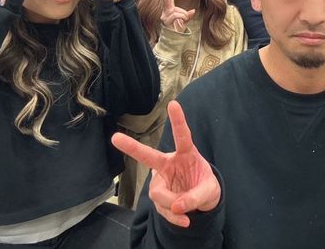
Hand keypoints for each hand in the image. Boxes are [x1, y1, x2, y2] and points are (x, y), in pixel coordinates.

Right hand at [112, 101, 220, 226]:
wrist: (201, 201)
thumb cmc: (204, 186)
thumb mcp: (209, 191)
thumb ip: (195, 197)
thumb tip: (176, 207)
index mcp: (186, 154)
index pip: (183, 137)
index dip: (178, 121)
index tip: (174, 104)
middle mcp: (169, 164)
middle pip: (149, 156)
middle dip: (131, 147)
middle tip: (115, 138)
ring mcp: (161, 180)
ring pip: (159, 194)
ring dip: (172, 205)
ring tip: (186, 213)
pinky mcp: (158, 196)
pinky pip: (162, 209)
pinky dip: (174, 217)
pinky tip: (185, 220)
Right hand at [160, 0, 194, 31]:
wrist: (173, 40)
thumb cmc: (177, 30)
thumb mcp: (184, 21)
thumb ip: (188, 15)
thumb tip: (193, 11)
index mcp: (169, 10)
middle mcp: (165, 12)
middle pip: (168, 0)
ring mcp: (165, 16)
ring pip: (177, 10)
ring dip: (183, 15)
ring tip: (182, 22)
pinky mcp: (166, 21)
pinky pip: (177, 15)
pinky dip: (182, 18)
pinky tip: (181, 22)